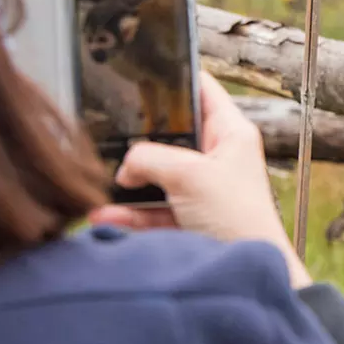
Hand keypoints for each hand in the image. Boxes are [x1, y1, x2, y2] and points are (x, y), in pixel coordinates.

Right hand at [88, 71, 311, 288]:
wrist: (245, 276)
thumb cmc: (237, 218)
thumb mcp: (190, 175)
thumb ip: (151, 157)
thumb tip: (125, 165)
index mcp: (231, 133)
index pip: (202, 89)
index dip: (175, 76)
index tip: (142, 67)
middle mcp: (218, 157)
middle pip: (171, 135)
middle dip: (138, 140)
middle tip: (107, 134)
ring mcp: (202, 189)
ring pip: (157, 177)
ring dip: (127, 184)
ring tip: (98, 186)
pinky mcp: (189, 220)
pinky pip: (152, 211)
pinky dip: (129, 214)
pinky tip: (103, 216)